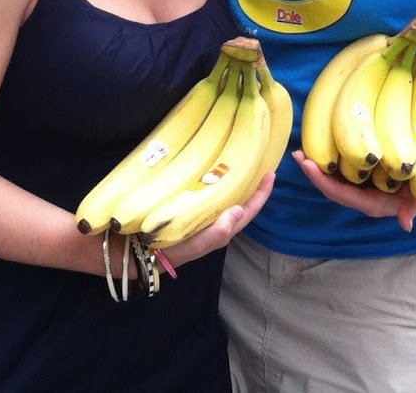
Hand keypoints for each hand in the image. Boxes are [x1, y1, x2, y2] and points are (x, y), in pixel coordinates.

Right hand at [154, 171, 274, 266]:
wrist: (145, 253)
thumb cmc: (171, 251)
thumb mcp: (196, 245)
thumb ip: (217, 232)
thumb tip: (240, 210)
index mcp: (223, 231)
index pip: (248, 210)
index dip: (261, 194)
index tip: (271, 174)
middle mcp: (218, 223)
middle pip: (242, 202)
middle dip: (253, 186)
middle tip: (260, 163)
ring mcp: (207, 217)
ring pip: (228, 198)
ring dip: (238, 183)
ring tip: (243, 164)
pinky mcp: (194, 210)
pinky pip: (213, 195)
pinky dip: (219, 184)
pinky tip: (216, 172)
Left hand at [291, 150, 415, 231]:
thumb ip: (415, 207)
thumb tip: (405, 223)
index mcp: (375, 205)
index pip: (343, 195)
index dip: (324, 181)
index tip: (308, 165)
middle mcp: (366, 198)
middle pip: (333, 188)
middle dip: (314, 173)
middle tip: (298, 153)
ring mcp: (365, 188)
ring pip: (336, 180)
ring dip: (319, 165)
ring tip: (303, 147)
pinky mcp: (368, 176)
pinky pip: (344, 171)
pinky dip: (332, 160)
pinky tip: (322, 145)